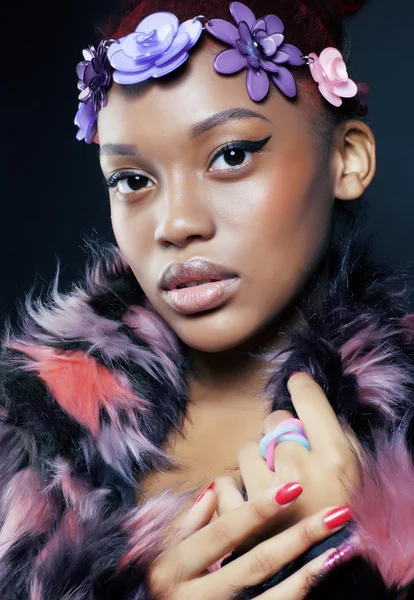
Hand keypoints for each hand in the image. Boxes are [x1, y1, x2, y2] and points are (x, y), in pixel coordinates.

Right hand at [148, 483, 352, 599]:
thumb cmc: (161, 587)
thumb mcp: (160, 554)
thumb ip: (186, 524)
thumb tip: (213, 490)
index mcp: (172, 568)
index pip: (223, 532)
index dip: (258, 509)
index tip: (293, 488)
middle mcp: (193, 597)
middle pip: (256, 562)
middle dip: (299, 535)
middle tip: (336, 513)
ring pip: (272, 594)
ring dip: (311, 568)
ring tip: (342, 545)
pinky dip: (300, 591)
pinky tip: (322, 573)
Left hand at [215, 372, 360, 538]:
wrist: (332, 584)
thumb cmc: (346, 525)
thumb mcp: (357, 478)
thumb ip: (339, 440)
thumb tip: (312, 411)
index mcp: (334, 460)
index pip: (309, 402)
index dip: (302, 387)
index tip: (297, 382)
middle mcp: (298, 472)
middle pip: (274, 422)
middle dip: (279, 434)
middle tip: (288, 456)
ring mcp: (266, 497)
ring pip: (247, 450)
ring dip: (257, 462)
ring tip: (271, 486)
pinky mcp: (239, 521)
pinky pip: (224, 482)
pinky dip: (234, 490)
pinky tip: (249, 504)